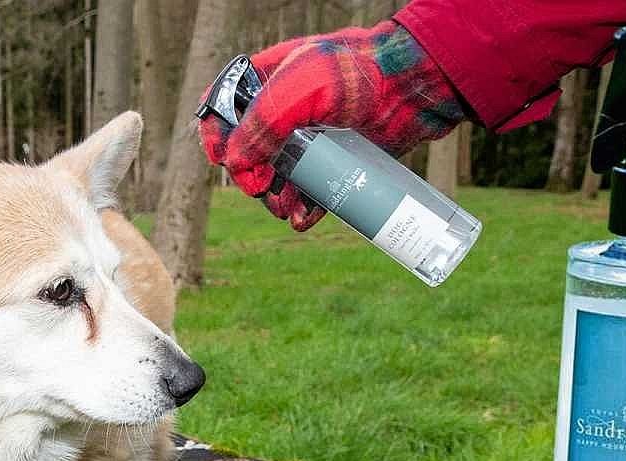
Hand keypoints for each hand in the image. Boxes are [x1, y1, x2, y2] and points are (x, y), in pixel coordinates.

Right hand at [199, 20, 462, 230]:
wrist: (410, 88)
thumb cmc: (356, 74)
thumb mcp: (301, 89)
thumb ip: (262, 123)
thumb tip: (234, 164)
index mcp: (264, 81)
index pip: (221, 110)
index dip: (215, 137)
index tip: (223, 159)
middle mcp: (283, 113)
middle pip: (247, 153)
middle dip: (249, 178)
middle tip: (263, 189)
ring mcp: (310, 139)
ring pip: (278, 179)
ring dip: (274, 201)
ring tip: (286, 210)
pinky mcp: (335, 162)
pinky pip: (310, 193)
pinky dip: (303, 210)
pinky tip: (304, 220)